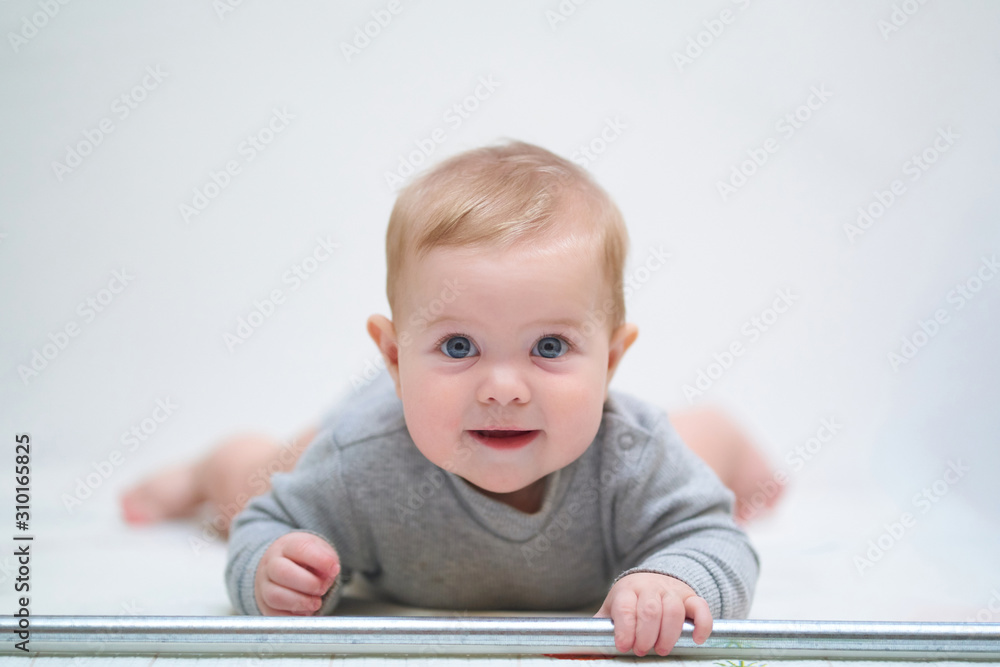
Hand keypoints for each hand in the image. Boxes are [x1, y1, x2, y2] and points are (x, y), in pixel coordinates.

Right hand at [254, 532, 339, 614]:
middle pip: (282, 572)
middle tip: (322, 588)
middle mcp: (271, 564)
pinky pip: (274, 615)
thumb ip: (328, 559)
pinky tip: (305, 611)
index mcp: (287, 546)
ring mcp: (264, 585)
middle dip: (308, 584)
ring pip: (275, 596)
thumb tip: (332, 570)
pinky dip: (292, 616)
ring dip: (300, 602)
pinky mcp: (265, 606)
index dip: (319, 560)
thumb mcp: (319, 551)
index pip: (299, 549)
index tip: (334, 568)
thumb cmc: (305, 559)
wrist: (283, 566)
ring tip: (315, 603)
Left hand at [594, 572, 711, 655]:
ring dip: (668, 634)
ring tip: (661, 649)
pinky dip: (702, 624)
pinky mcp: (690, 598)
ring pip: (673, 609)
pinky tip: (696, 640)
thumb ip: (602, 625)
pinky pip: (700, 607)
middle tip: (641, 651)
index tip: (623, 646)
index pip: (626, 607)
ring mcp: (672, 591)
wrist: (652, 580)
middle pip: (650, 609)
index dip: (625, 629)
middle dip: (645, 635)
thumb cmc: (630, 601)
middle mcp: (650, 587)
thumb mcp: (613, 608)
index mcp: (627, 589)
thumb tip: (589, 647)